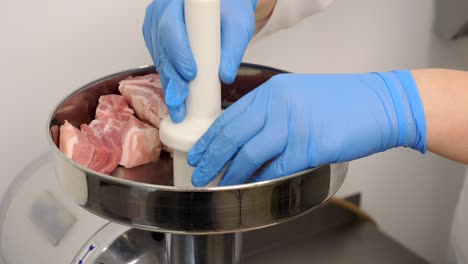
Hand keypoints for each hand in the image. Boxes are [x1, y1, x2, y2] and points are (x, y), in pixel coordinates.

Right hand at [143, 0, 256, 121]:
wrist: (225, 7)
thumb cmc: (232, 11)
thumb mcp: (238, 26)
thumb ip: (233, 48)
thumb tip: (226, 77)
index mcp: (177, 2)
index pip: (171, 27)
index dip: (178, 52)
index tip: (191, 74)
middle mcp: (160, 13)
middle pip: (161, 47)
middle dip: (171, 77)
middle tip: (180, 102)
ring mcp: (155, 27)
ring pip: (159, 58)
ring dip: (168, 83)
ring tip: (178, 107)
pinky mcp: (157, 42)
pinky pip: (160, 62)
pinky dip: (168, 79)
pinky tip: (176, 97)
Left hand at [188, 70, 426, 185]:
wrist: (380, 104)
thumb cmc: (342, 102)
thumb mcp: (298, 95)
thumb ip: (270, 112)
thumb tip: (245, 136)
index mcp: (272, 91)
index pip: (230, 116)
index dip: (210, 138)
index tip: (199, 152)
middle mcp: (278, 105)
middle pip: (233, 136)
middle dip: (212, 158)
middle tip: (200, 173)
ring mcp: (293, 125)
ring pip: (250, 154)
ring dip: (232, 173)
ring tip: (220, 184)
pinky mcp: (309, 147)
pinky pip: (276, 168)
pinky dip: (261, 180)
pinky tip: (251, 187)